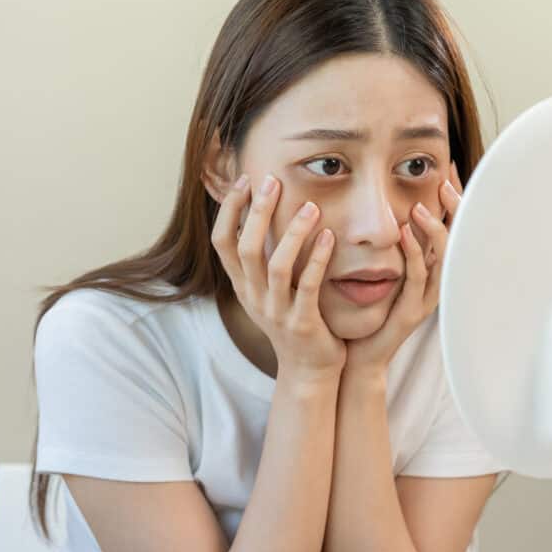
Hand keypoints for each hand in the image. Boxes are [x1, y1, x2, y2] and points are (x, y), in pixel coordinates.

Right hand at [211, 173, 346, 382]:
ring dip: (293, 233)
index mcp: (243, 286)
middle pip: (246, 248)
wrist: (309, 371)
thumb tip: (262, 212)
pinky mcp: (303, 323)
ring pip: (277, 267)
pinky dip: (318, 260)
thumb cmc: (294, 320)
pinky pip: (308, 287)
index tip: (244, 180)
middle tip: (273, 181)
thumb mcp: (269, 290)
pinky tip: (329, 237)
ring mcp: (277, 312)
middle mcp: (254, 297)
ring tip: (312, 207)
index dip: (229, 210)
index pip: (222, 242)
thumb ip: (264, 258)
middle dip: (257, 212)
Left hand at [343, 161, 463, 378]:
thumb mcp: (384, 270)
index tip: (450, 173)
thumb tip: (388, 204)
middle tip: (445, 183)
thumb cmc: (368, 311)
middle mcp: (436, 283)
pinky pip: (417, 276)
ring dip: (433, 230)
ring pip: (442, 257)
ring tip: (420, 207)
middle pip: (458, 241)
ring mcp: (426, 298)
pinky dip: (413, 253)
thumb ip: (391, 244)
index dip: (454, 203)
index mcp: (431, 272)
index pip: (452, 230)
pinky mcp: (411, 311)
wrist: (358, 356)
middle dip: (455, 211)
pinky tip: (404, 234)